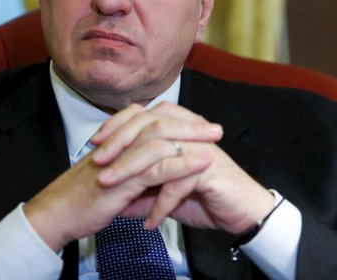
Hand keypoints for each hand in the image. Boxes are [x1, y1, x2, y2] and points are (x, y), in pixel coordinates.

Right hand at [23, 103, 221, 250]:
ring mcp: (121, 159)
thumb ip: (134, 175)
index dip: (178, 121)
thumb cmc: (82, 199)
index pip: (152, 121)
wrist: (57, 214)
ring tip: (214, 140)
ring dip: (191, 138)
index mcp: (118, 141)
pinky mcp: (122, 179)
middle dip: (191, 124)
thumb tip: (157, 180)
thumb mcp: (113, 181)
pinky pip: (158, 167)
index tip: (201, 125)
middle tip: (215, 127)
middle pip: (160, 122)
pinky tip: (201, 162)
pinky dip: (183, 163)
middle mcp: (120, 144)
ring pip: (161, 139)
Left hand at [91, 102, 274, 233]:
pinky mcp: (209, 169)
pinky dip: (161, 205)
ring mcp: (199, 148)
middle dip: (119, 143)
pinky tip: (150, 222)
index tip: (95, 142)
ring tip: (111, 187)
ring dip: (132, 170)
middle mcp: (189, 132)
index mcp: (178, 129)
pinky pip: (178, 183)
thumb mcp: (165, 192)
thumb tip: (112, 194)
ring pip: (159, 150)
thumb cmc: (205, 196)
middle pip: (148, 126)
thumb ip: (141, 189)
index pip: (142, 115)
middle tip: (98, 163)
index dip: (117, 125)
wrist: (242, 211)